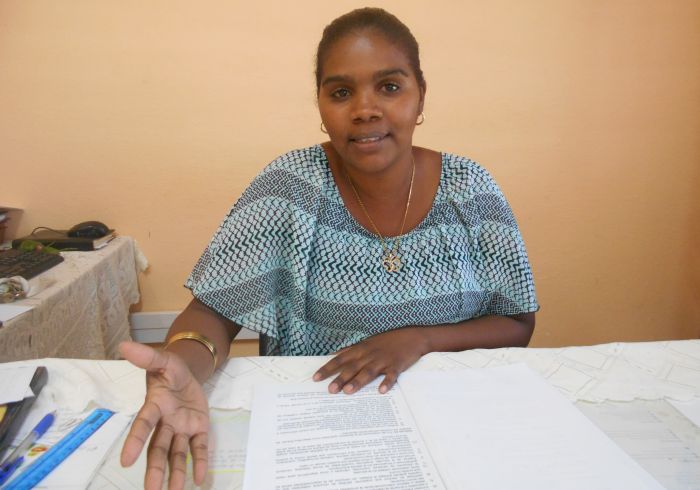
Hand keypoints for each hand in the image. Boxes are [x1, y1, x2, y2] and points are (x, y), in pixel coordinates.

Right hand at [119, 341, 209, 489]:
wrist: (187, 373)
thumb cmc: (170, 369)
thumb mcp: (163, 359)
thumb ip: (147, 356)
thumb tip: (124, 345)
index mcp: (154, 406)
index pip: (143, 425)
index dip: (134, 442)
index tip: (125, 461)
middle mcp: (165, 422)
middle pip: (158, 448)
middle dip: (154, 469)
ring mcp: (181, 428)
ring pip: (176, 453)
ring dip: (175, 473)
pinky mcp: (197, 429)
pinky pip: (198, 448)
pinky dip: (199, 463)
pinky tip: (200, 480)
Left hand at [313, 327, 429, 394]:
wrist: (412, 336)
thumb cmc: (387, 340)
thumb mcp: (367, 342)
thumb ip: (351, 350)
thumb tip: (334, 354)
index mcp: (361, 349)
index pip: (340, 359)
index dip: (328, 368)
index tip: (316, 378)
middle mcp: (369, 355)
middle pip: (352, 367)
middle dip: (340, 378)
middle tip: (330, 390)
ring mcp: (383, 360)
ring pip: (368, 371)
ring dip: (358, 381)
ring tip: (348, 391)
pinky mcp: (397, 365)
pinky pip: (391, 375)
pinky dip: (387, 382)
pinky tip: (381, 391)